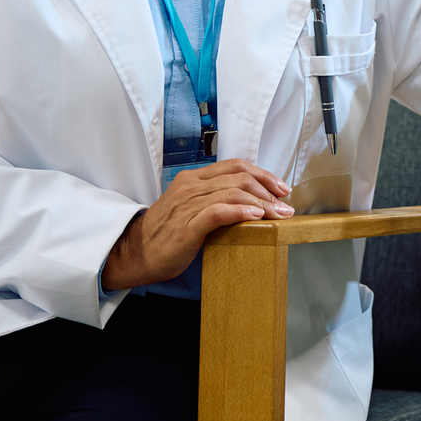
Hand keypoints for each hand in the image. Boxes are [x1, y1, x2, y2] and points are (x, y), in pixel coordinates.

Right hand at [102, 159, 293, 290]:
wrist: (135, 254)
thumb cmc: (165, 235)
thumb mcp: (191, 209)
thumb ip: (214, 200)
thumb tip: (251, 205)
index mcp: (193, 178)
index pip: (235, 166)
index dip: (262, 174)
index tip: (280, 187)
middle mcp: (191, 186)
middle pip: (239, 176)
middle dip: (268, 188)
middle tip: (285, 204)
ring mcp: (188, 204)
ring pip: (233, 192)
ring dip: (262, 203)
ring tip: (278, 214)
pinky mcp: (187, 224)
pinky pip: (219, 211)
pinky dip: (241, 212)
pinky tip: (256, 217)